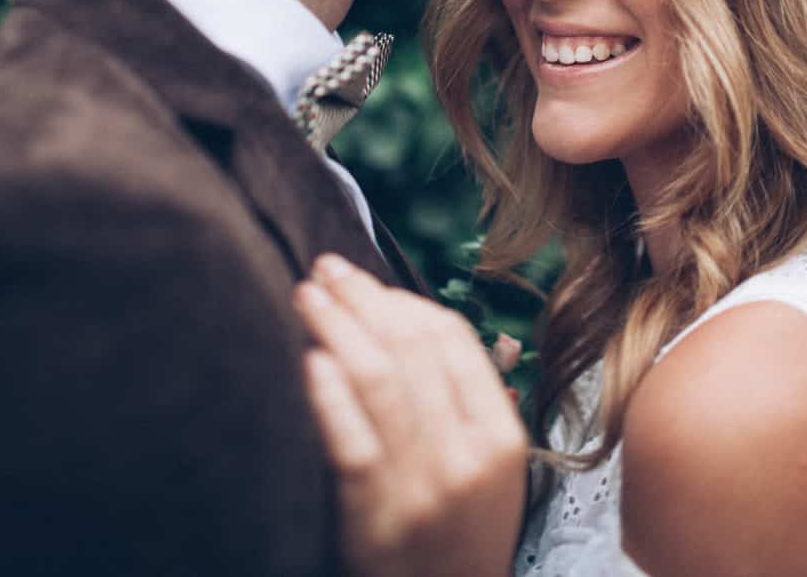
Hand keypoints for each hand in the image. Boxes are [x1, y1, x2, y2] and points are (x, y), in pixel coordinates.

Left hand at [296, 254, 527, 576]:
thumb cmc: (460, 538)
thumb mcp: (491, 472)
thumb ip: (472, 402)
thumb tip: (433, 327)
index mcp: (500, 436)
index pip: (452, 341)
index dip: (403, 300)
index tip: (365, 281)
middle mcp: (466, 455)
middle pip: (411, 350)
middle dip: (364, 299)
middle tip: (325, 268)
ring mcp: (423, 486)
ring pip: (379, 382)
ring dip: (337, 327)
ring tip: (306, 296)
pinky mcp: (376, 516)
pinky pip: (351, 441)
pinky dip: (329, 394)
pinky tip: (309, 359)